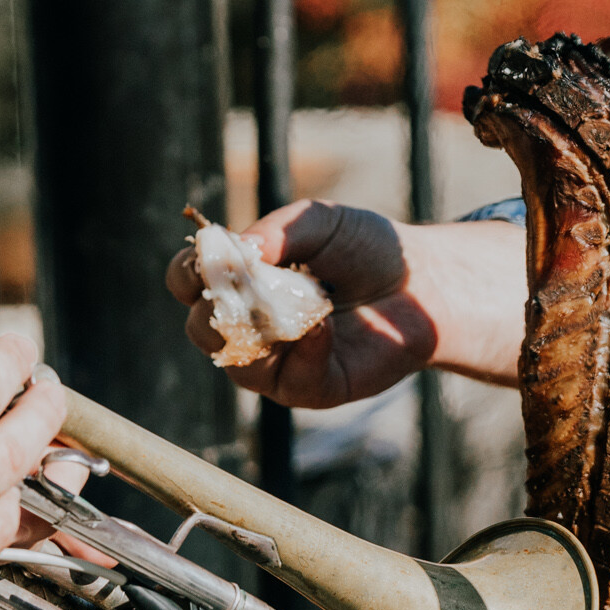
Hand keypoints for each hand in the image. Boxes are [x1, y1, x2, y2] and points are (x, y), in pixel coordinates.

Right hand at [164, 201, 529, 406]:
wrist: (422, 282)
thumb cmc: (366, 249)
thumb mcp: (322, 222)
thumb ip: (280, 230)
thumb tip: (241, 249)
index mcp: (238, 281)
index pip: (187, 281)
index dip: (188, 270)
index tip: (207, 255)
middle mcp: (248, 326)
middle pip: (200, 329)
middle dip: (215, 306)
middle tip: (242, 283)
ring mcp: (277, 361)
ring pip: (236, 362)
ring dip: (257, 329)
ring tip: (289, 301)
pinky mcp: (311, 387)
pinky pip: (289, 380)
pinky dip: (304, 350)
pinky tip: (323, 324)